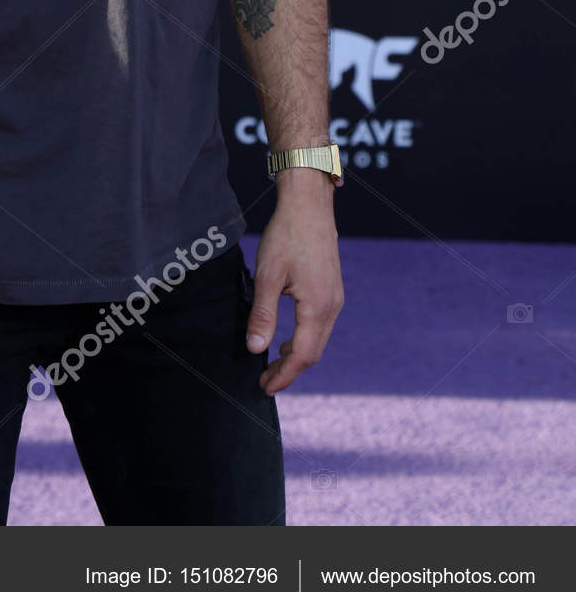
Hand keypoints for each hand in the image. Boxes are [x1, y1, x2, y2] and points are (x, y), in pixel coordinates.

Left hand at [244, 174, 343, 394]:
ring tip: (272, 362)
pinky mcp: (332, 288)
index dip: (283, 376)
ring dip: (297, 355)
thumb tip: (255, 350)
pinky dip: (304, 338)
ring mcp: (335, 297)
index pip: (302, 356)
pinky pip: (320, 324)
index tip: (264, 388)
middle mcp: (332, 306)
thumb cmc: (287, 234)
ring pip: (318, 339)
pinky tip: (287, 336)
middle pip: (313, 352)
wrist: (309, 203)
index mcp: (318, 306)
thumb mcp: (267, 275)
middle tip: (265, 381)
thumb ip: (263, 314)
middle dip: (289, 370)